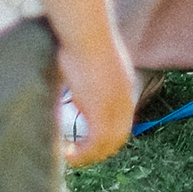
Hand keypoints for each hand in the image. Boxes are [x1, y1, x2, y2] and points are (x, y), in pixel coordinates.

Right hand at [58, 27, 137, 166]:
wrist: (87, 34)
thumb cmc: (82, 40)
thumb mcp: (89, 62)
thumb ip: (87, 77)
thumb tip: (70, 78)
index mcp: (125, 87)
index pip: (123, 120)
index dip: (110, 135)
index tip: (91, 141)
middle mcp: (125, 100)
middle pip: (119, 137)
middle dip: (101, 149)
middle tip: (80, 154)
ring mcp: (115, 108)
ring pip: (107, 144)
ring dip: (89, 155)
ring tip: (71, 157)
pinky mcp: (102, 113)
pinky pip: (94, 144)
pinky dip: (82, 154)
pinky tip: (68, 154)